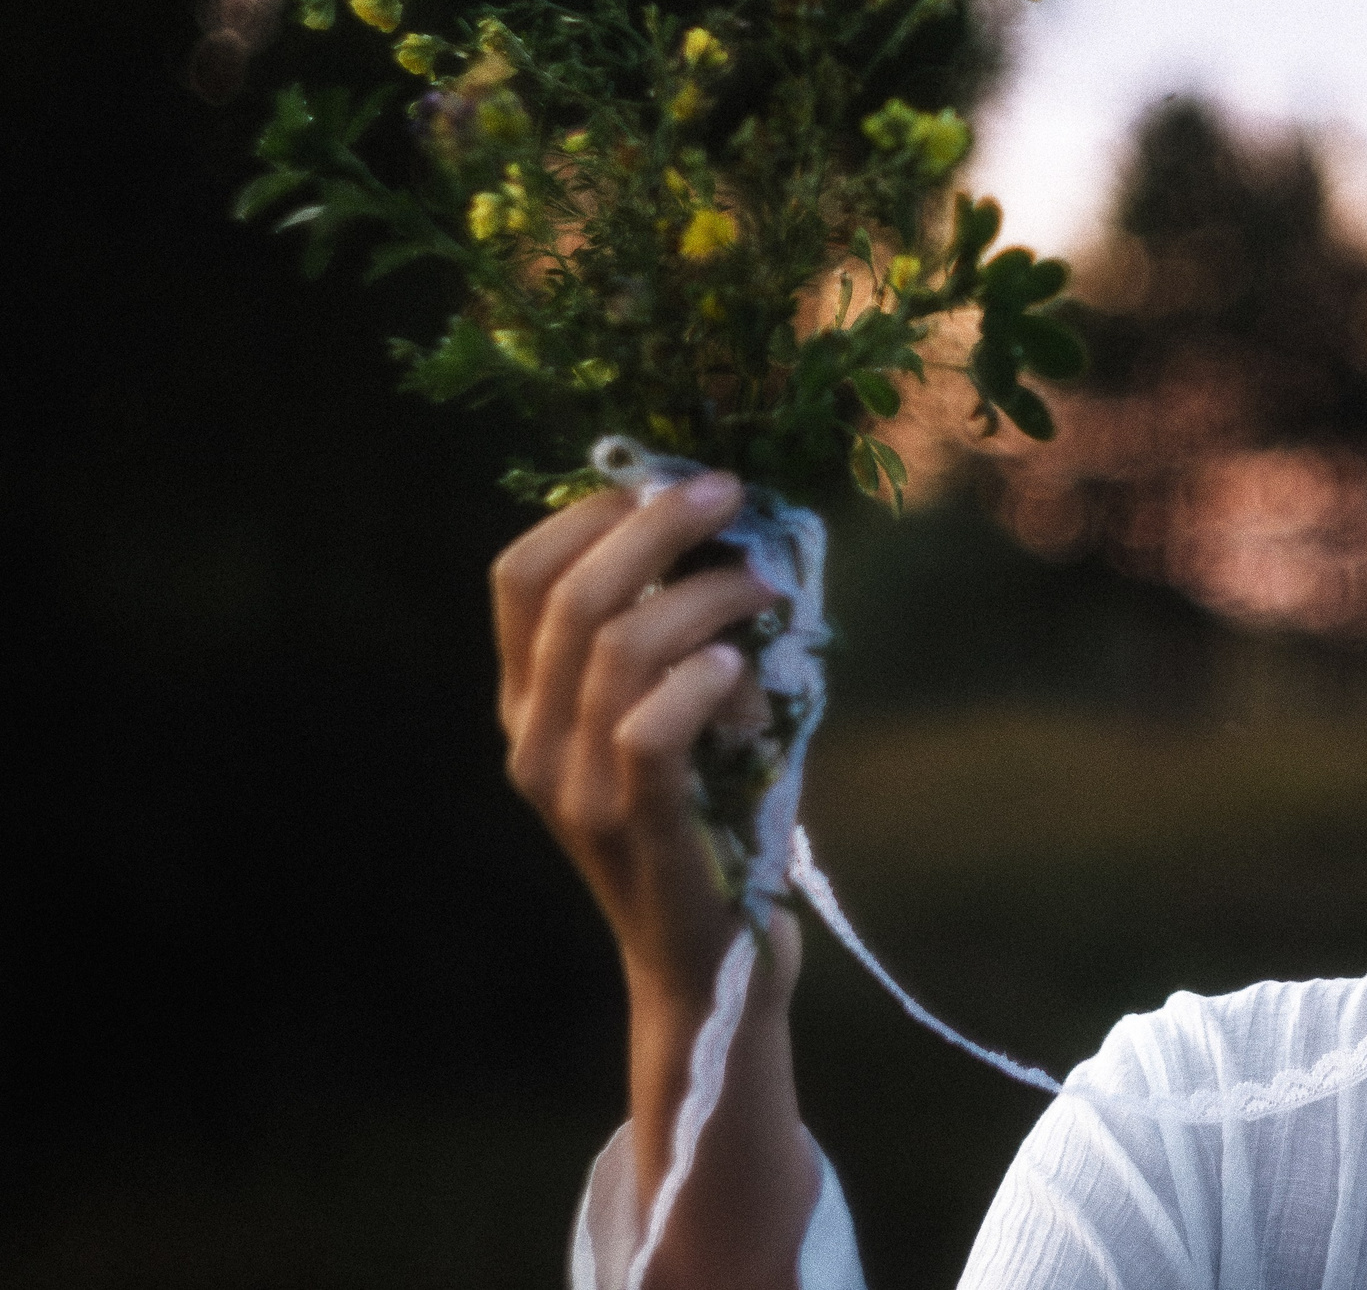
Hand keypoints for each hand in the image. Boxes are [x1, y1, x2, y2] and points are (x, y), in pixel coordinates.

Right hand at [490, 471, 781, 1001]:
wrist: (706, 961)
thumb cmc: (705, 819)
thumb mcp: (667, 716)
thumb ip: (668, 639)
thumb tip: (718, 532)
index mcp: (527, 703)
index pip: (516, 578)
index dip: (587, 514)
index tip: (665, 487)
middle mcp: (533, 739)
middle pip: (571, 596)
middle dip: (656, 528)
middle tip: (730, 495)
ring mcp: (576, 788)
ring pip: (619, 649)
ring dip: (705, 597)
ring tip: (767, 586)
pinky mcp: (637, 826)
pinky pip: (650, 731)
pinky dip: (699, 682)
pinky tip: (740, 668)